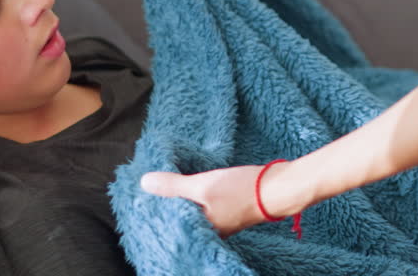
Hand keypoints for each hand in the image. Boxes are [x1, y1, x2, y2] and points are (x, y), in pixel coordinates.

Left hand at [140, 164, 290, 237]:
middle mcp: (209, 233)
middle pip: (179, 221)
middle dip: (165, 207)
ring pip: (190, 213)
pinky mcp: (226, 213)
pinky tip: (187, 188)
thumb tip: (144, 183)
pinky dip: (192, 198)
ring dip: (179, 201)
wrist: (278, 188)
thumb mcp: (203, 186)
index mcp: (200, 233)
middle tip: (148, 190)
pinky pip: (201, 208)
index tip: (139, 198)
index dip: (154, 212)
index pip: (168, 226)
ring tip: (163, 187)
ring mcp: (219, 224)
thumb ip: (174, 186)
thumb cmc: (243, 191)